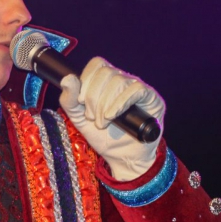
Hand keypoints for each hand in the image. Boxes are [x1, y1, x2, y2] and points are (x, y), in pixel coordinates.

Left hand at [59, 57, 165, 180]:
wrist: (121, 157)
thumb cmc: (102, 136)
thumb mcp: (79, 118)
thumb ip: (69, 99)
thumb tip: (68, 79)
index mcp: (107, 81)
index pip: (97, 64)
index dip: (86, 79)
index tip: (81, 101)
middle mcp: (124, 80)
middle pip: (106, 72)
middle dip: (93, 97)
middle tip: (92, 117)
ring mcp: (138, 88)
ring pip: (119, 81)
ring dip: (105, 104)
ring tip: (102, 123)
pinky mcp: (152, 99)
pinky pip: (136, 90)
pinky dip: (120, 103)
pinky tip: (112, 116)